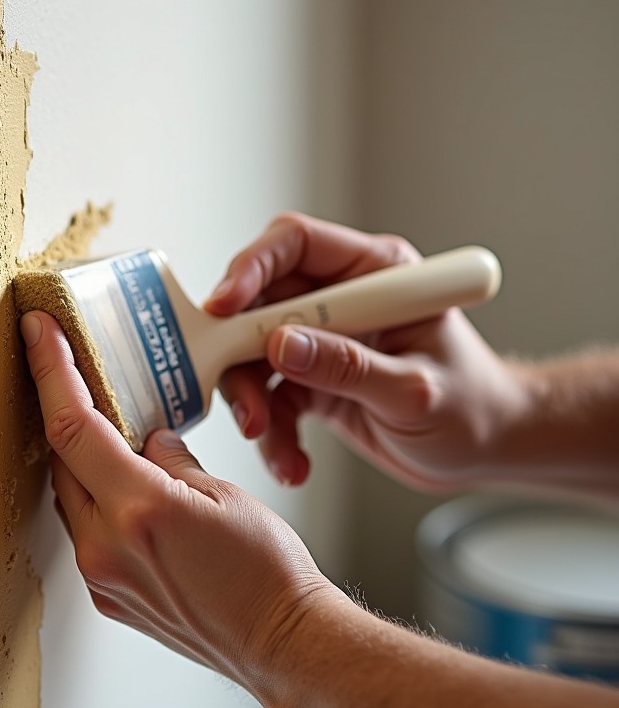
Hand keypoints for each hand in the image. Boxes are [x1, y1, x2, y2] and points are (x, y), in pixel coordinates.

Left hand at [19, 309, 339, 707]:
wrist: (280, 645)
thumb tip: (147, 441)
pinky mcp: (108, 597)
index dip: (51, 370)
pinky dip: (96, 500)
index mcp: (138, 509)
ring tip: (110, 433)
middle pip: (62, 459)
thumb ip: (172, 459)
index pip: (73, 425)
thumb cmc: (267, 572)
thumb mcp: (224, 493)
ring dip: (82, 461)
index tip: (36, 331)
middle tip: (77, 374)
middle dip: (66, 412)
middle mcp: (106, 546)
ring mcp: (102, 578)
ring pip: (71, 497)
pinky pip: (85, 532)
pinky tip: (124, 488)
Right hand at [204, 213, 527, 491]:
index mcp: (373, 274)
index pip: (295, 245)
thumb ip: (347, 366)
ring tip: (269, 439)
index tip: (223, 307)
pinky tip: (292, 463)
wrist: (484, 448)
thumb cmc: (472, 407)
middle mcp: (340, 300)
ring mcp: (322, 339)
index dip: (251, 267)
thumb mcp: (413, 390)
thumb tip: (280, 345)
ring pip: (253, 356)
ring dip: (252, 402)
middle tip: (245, 404)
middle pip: (259, 304)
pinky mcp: (311, 378)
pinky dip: (273, 434)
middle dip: (240, 356)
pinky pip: (269, 397)